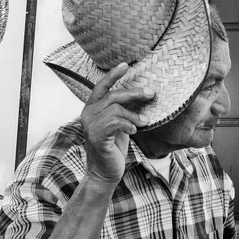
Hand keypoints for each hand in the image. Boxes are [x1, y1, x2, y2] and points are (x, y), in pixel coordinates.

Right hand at [81, 63, 153, 182]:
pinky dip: (128, 125)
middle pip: (112, 95)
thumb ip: (121, 111)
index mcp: (91, 109)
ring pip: (116, 109)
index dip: (112, 75)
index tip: (126, 65)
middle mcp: (87, 114)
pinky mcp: (96, 137)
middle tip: (151, 93)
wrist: (104, 173)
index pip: (100, 87)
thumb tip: (140, 95)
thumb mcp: (118, 125)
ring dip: (134, 115)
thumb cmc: (113, 148)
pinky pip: (115, 123)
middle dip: (134, 93)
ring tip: (144, 122)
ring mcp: (90, 126)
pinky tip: (134, 132)